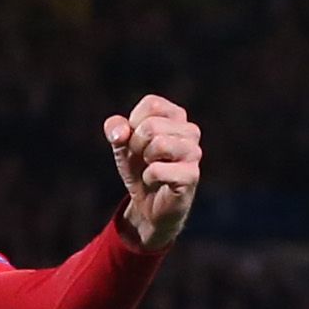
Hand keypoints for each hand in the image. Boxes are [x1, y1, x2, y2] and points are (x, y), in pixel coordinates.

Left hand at [104, 95, 201, 248]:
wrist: (148, 204)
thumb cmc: (138, 168)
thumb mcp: (121, 144)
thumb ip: (115, 129)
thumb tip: (120, 133)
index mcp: (175, 116)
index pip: (152, 104)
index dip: (134, 123)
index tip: (136, 139)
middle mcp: (190, 130)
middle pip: (151, 126)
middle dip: (136, 144)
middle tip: (143, 159)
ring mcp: (193, 153)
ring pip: (159, 144)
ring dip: (144, 160)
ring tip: (150, 168)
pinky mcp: (191, 175)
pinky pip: (158, 170)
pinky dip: (148, 177)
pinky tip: (155, 181)